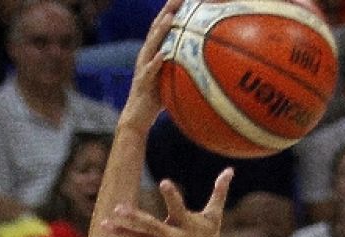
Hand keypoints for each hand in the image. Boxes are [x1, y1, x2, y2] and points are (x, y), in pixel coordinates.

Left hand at [98, 171, 232, 236]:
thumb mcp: (214, 216)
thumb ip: (219, 192)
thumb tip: (230, 170)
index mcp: (187, 224)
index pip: (179, 207)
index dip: (172, 196)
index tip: (164, 183)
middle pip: (153, 226)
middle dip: (136, 218)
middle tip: (118, 208)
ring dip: (122, 233)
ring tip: (104, 224)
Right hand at [120, 0, 184, 131]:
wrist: (137, 117)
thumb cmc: (157, 99)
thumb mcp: (173, 80)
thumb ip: (184, 68)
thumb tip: (207, 65)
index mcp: (155, 53)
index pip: (164, 28)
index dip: (173, 12)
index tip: (186, 0)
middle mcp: (147, 55)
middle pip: (156, 29)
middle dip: (167, 12)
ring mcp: (143, 66)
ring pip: (151, 44)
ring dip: (160, 31)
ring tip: (170, 18)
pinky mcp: (142, 81)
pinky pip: (150, 70)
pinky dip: (156, 61)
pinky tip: (164, 54)